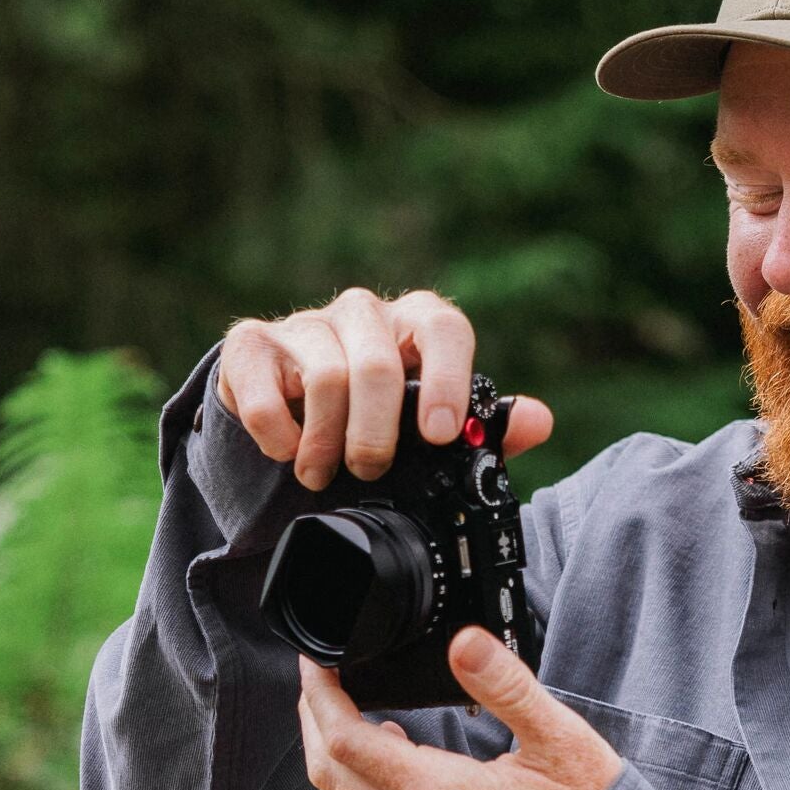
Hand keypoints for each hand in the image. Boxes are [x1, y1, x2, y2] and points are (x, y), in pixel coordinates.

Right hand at [216, 287, 553, 489]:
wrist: (296, 402)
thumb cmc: (382, 414)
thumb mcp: (436, 425)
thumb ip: (488, 428)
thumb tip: (538, 422)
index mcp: (418, 323)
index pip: (443, 328)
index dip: (445, 379)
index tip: (439, 433)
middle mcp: (364, 313)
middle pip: (377, 363)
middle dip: (376, 432)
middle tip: (371, 470)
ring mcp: (305, 324)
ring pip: (324, 376)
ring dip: (325, 441)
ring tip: (323, 476)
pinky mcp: (251, 345)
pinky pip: (261, 386)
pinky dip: (276, 431)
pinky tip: (286, 451)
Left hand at [297, 628, 623, 789]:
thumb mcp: (560, 740)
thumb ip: (507, 686)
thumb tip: (464, 641)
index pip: (344, 741)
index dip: (320, 695)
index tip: (318, 662)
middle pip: (328, 774)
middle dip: (313, 721)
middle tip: (320, 681)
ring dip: (334, 757)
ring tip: (347, 713)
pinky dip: (361, 788)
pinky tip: (390, 763)